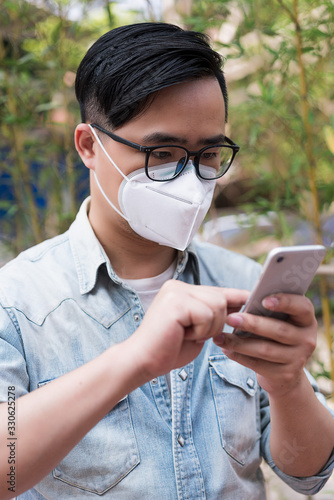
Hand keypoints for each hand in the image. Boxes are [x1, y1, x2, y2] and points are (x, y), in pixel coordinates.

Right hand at [127, 281, 249, 380]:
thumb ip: (214, 315)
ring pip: (217, 306)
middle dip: (217, 322)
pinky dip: (200, 331)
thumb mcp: (198, 329)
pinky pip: (206, 315)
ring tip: (188, 335)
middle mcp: (178, 286)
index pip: (216, 291)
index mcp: (182, 290)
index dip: (236, 298)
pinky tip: (183, 334)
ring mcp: (176, 291)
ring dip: (209, 328)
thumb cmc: (169, 349)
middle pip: (221, 298)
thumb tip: (242, 303)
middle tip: (195, 335)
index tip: (252, 299)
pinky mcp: (176, 302)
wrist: (142, 362)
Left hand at [214, 293, 316, 397]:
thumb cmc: (275, 336)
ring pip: (265, 349)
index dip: (285, 302)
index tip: (264, 300)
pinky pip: (258, 364)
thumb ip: (268, 309)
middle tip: (230, 318)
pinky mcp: (284, 375)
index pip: (303, 307)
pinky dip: (239, 356)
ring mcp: (298, 359)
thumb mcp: (279, 321)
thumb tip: (244, 298)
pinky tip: (225, 349)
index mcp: (306, 320)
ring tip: (220, 337)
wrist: (284, 373)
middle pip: (279, 330)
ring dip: (239, 343)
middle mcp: (307, 340)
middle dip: (252, 323)